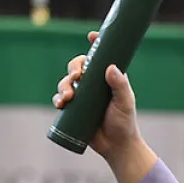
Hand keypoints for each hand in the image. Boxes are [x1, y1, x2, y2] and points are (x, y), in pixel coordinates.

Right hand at [52, 31, 142, 162]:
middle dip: (73, 68)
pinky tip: (60, 103)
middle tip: (77, 76)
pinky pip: (61, 99)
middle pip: (77, 66)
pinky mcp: (74, 109)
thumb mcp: (125, 103)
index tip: (92, 35)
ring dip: (63, 85)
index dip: (95, 44)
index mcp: (107, 78)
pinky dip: (58, 99)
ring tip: (69, 97)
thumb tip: (110, 67)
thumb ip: (120, 86)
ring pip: (66, 82)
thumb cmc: (125, 123)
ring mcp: (82, 96)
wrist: (117, 147)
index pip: (100, 57)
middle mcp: (93, 84)